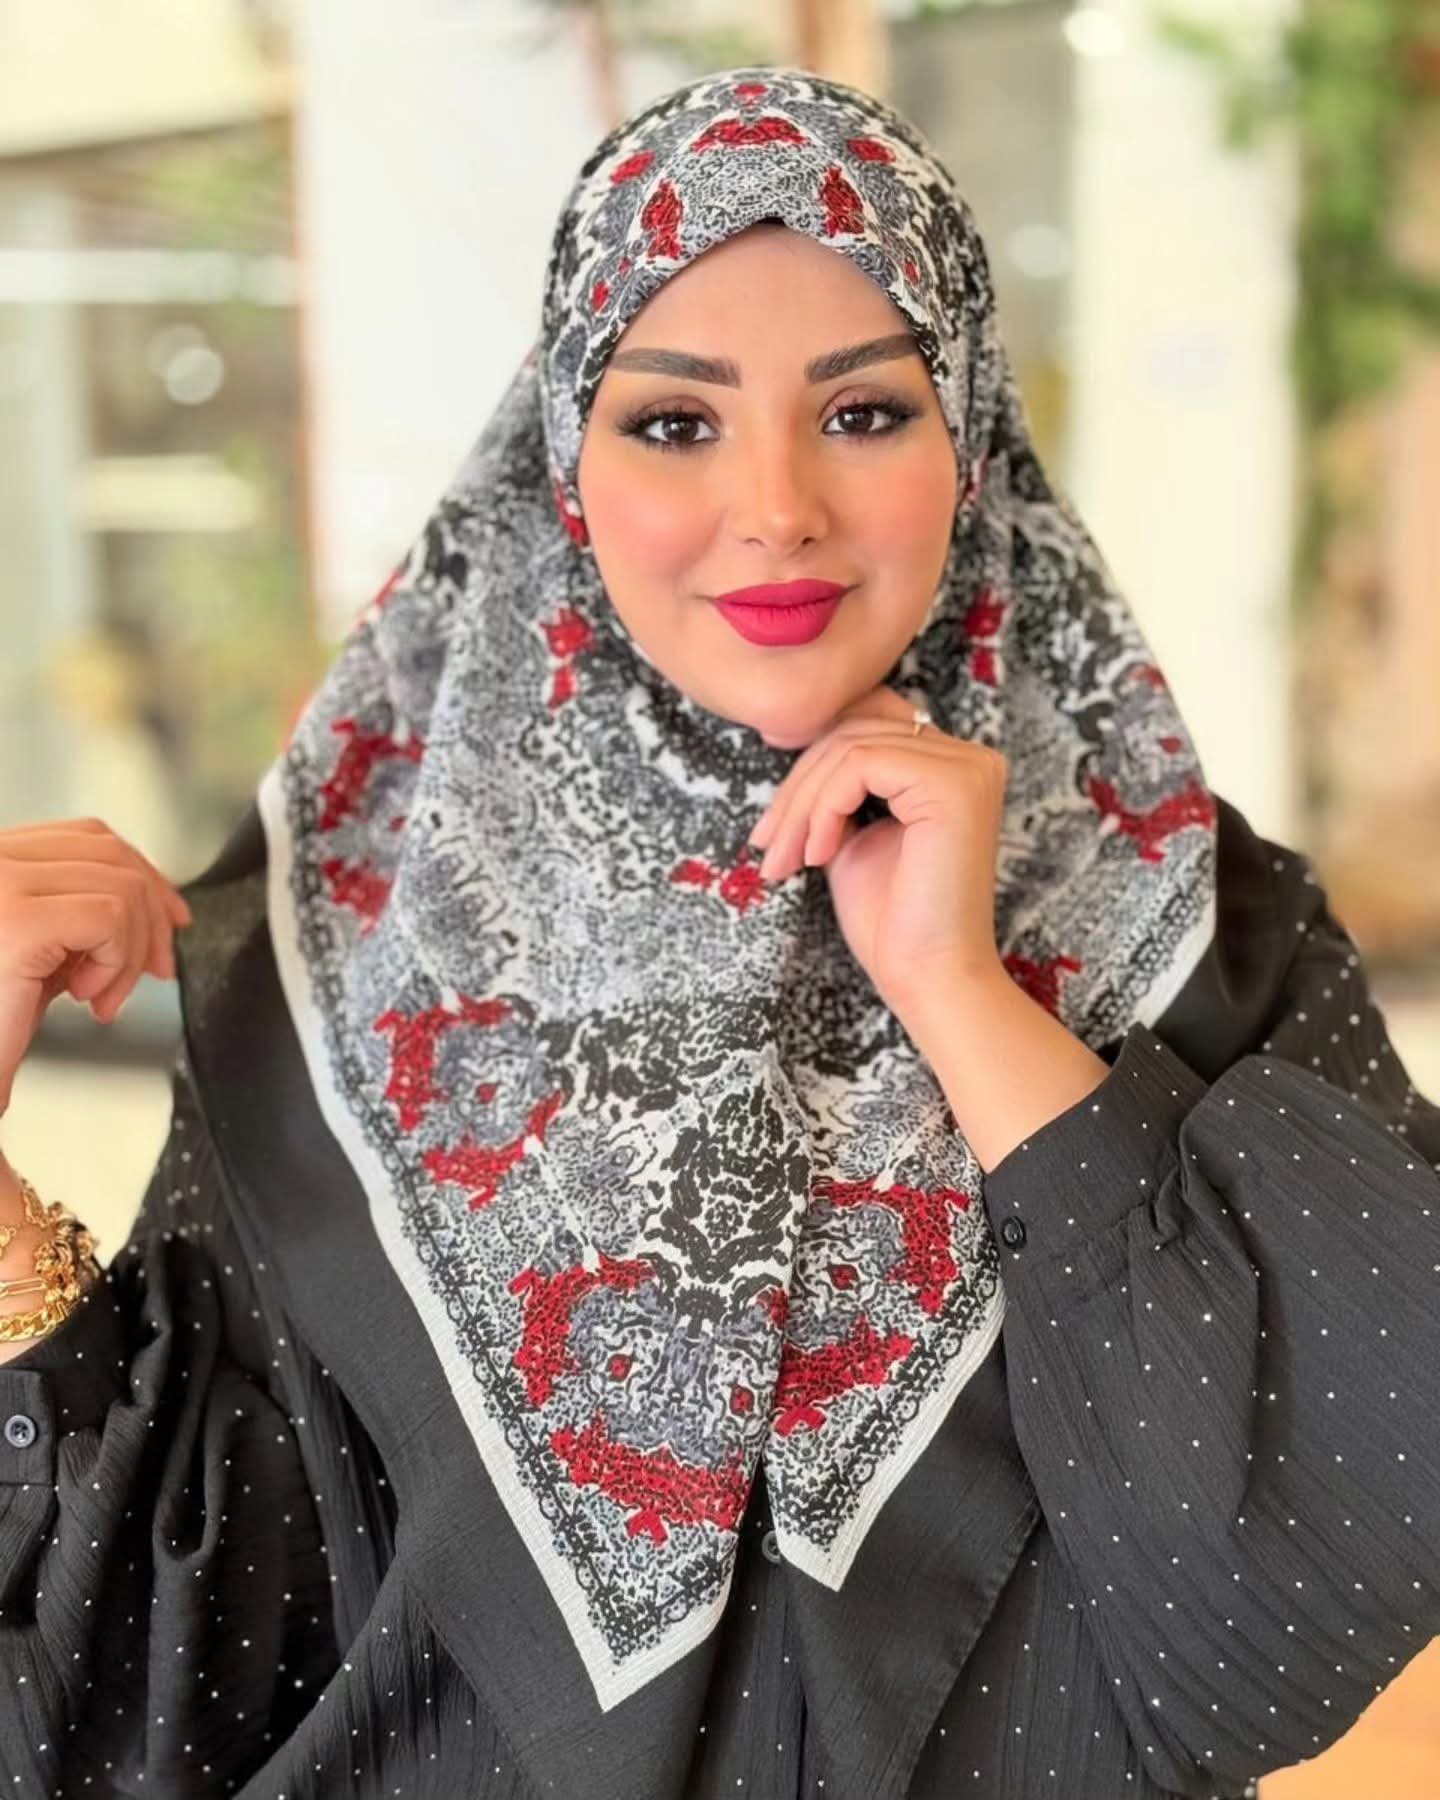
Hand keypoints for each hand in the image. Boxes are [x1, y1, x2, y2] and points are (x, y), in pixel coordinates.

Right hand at [0, 818, 192, 1115]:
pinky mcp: (19, 921)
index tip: (171, 919)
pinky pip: (111, 919)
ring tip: (101, 996)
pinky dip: (117, 961)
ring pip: (122, 889)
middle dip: (153, 917)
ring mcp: (2, 884)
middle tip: (155, 970)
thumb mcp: (45, 953)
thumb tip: (157, 903)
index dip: (144, 876)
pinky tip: (86, 996)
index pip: (89, 838)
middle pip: (112, 856)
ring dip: (132, 954)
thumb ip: (83, 916)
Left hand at [747, 685, 1006, 1015]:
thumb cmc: (892, 920)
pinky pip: (859, 765)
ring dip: (801, 806)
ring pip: (850, 747)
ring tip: (785, 859)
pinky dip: (823, 809)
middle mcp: (971, 758)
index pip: (865, 728)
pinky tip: (818, 856)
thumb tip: (793, 743)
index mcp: (952, 768)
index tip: (773, 818)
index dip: (810, 762)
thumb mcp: (852, 836)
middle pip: (854, 732)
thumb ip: (837, 790)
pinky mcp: (953, 784)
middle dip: (797, 789)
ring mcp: (967, 767)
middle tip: (767, 845)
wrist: (927, 975)